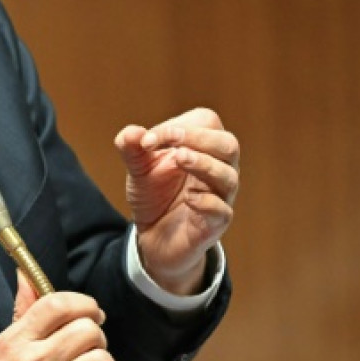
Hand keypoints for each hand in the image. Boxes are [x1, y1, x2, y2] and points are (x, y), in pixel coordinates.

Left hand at [114, 108, 239, 294]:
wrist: (153, 237)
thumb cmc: (155, 194)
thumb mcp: (138, 168)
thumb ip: (132, 148)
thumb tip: (131, 133)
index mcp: (202, 149)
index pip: (206, 123)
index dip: (180, 125)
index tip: (148, 140)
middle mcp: (217, 169)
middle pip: (228, 145)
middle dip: (200, 139)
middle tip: (173, 142)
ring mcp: (219, 197)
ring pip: (228, 176)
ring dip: (204, 164)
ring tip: (179, 160)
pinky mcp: (215, 224)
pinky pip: (222, 210)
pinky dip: (206, 201)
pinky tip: (188, 198)